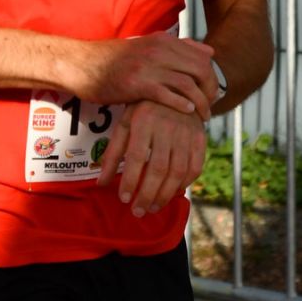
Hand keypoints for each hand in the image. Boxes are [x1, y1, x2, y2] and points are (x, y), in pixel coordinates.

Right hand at [65, 36, 216, 120]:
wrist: (82, 64)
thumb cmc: (115, 60)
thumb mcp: (147, 46)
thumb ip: (178, 48)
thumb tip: (209, 50)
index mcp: (163, 40)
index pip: (202, 57)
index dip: (212, 76)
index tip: (211, 92)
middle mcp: (159, 50)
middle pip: (200, 70)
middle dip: (210, 90)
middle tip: (210, 106)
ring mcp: (148, 66)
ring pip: (188, 84)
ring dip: (200, 102)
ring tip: (202, 116)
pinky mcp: (137, 84)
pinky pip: (168, 95)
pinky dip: (182, 104)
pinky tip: (186, 112)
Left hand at [94, 100, 206, 218]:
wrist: (176, 89)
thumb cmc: (144, 109)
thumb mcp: (125, 124)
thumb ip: (113, 153)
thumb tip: (102, 183)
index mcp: (144, 121)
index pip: (136, 157)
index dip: (131, 181)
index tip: (124, 199)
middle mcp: (166, 127)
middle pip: (158, 168)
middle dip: (147, 194)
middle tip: (138, 212)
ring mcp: (185, 133)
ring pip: (178, 172)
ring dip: (165, 195)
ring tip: (152, 208)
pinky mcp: (199, 138)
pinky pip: (195, 167)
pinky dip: (185, 184)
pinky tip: (173, 193)